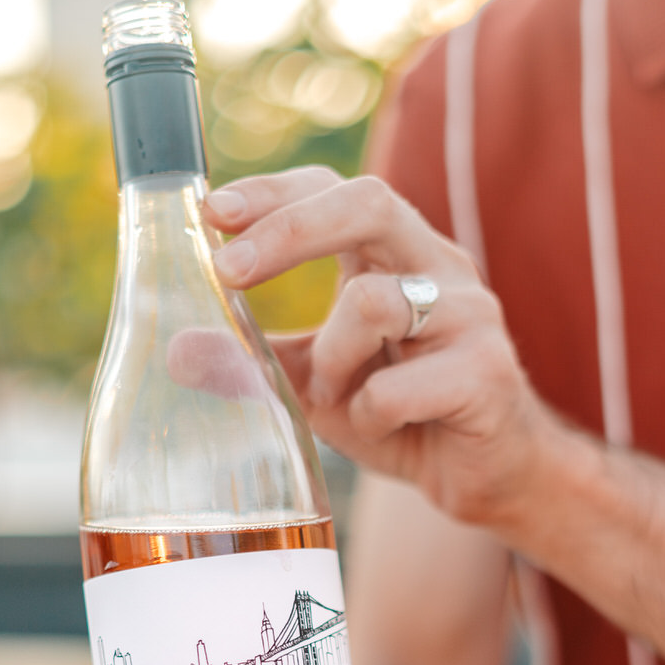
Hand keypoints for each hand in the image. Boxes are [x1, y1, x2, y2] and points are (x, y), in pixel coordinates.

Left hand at [201, 167, 553, 527]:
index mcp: (396, 253)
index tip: (211, 214)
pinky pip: (400, 385)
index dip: (274, 193)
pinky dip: (371, 413)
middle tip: (229, 272)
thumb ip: (254, 361)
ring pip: (375, 302)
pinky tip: (380, 426)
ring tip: (333, 395)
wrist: (485, 475)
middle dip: (289, 231)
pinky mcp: (488, 373)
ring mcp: (471, 315)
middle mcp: (439, 266)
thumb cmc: (402, 414)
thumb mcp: (314, 385)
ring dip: (331, 357)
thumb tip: (176, 350)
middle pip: (369, 204)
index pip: (335, 189)